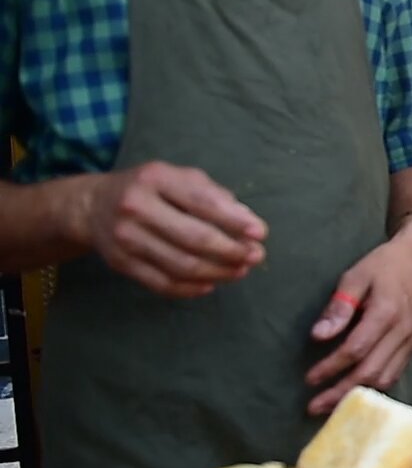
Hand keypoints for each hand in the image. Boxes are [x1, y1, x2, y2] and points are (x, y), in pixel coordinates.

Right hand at [78, 162, 266, 298]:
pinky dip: (192, 288)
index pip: (203, 202)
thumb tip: (248, 223)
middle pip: (194, 238)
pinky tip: (211, 284)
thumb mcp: (179, 178)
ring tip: (240, 271)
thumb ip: (215, 196)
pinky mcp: (120, 264)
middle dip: (232, 251)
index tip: (260, 233)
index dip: (235, 221)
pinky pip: (162, 283)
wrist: (94, 206)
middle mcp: (136, 206)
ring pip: (182, 265)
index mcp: (156, 178)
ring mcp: (125, 237)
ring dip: (218, 272)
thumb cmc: (152, 190)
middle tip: (255, 256)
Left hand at [305, 219, 411, 414]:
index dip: (331, 367)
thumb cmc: (386, 264)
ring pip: (385, 378)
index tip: (310, 378)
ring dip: (358, 394)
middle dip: (341, 391)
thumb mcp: (356, 276)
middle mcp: (402, 331)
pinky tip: (356, 391)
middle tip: (315, 405)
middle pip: (371, 372)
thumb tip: (320, 334)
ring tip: (332, 404)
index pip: (356, 349)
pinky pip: (395, 373)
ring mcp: (410, 340)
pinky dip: (374, 387)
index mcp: (387, 312)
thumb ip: (339, 307)